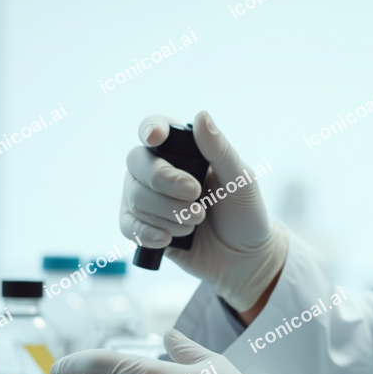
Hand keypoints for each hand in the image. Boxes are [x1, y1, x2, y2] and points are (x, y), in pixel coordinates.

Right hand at [119, 110, 287, 310]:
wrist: (244, 257)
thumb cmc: (245, 212)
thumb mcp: (241, 180)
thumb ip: (220, 150)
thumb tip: (201, 116)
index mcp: (184, 150)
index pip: (155, 128)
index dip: (150, 129)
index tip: (157, 139)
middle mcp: (160, 170)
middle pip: (137, 164)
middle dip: (165, 181)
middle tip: (197, 196)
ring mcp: (148, 199)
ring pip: (134, 196)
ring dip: (167, 212)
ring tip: (197, 221)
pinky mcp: (143, 227)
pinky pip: (127, 225)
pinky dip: (147, 232)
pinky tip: (169, 238)